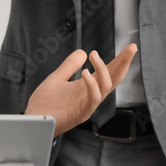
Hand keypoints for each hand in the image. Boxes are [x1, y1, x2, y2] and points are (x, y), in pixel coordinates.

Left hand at [24, 44, 138, 136]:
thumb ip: (70, 65)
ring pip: (106, 87)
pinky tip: (86, 73)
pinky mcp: (81, 113)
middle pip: (114, 78)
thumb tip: (82, 51)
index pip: (109, 71)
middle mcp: (90, 95)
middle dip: (124, 63)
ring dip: (103, 69)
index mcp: (87, 86)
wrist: (33, 119)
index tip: (130, 47)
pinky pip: (93, 99)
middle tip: (131, 48)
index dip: (120, 60)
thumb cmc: (44, 104)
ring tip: (94, 55)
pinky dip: (92, 85)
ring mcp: (87, 105)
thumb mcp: (57, 78)